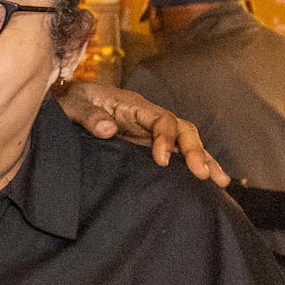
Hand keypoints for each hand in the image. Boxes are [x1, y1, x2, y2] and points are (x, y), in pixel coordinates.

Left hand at [55, 79, 227, 184]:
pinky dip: (191, 165)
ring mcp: (149, 131)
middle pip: (182, 129)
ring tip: (221, 182)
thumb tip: (108, 129)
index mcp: (133, 105)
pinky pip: (174, 153)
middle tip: (203, 175)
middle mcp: (148, 117)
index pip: (161, 119)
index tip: (160, 160)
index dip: (165, 138)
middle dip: (195, 151)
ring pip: (184, 142)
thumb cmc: (68, 101)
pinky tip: (205, 183)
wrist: (64, 103)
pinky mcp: (146, 145)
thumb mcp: (71, 104)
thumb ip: (87, 115)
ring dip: (204, 159)